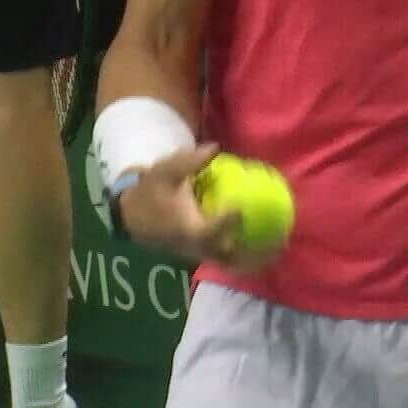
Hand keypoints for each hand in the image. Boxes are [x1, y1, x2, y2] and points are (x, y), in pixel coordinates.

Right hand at [118, 144, 282, 272]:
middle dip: (248, 253)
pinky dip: (241, 256)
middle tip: (275, 243)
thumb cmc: (151, 190)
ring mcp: (194, 252)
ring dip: (248, 259)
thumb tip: (216, 147)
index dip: (223, 223)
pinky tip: (261, 247)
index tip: (240, 209)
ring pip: (224, 260)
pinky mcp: (197, 253)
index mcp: (184, 227)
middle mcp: (192, 245)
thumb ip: (190, 161)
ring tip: (276, 251)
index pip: (207, 230)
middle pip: (224, 254)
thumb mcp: (165, 170)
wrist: (131, 214)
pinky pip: (222, 257)